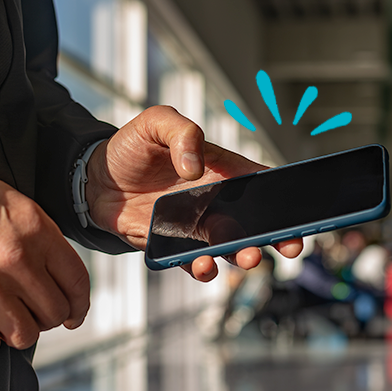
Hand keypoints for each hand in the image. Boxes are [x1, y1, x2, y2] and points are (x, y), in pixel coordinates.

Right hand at [0, 157, 90, 354]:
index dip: (80, 304)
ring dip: (18, 331)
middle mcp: (17, 263)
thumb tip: (57, 270)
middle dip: (48, 317)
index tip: (75, 313)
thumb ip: (40, 236)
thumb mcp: (12, 202)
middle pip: (55, 312)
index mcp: (37, 233)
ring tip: (6, 318)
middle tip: (33, 311)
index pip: (77, 282)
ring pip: (25, 335)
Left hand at [85, 105, 302, 281]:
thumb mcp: (156, 122)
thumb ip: (182, 133)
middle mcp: (214, 201)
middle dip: (275, 236)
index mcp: (220, 169)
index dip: (285, 197)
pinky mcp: (174, 245)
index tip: (298, 211)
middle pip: (254, 222)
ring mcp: (196, 226)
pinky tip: (204, 266)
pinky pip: (194, 262)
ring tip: (245, 258)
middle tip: (287, 245)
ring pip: (229, 247)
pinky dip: (203, 269)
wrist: (93, 178)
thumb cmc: (130, 147)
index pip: (261, 183)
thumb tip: (195, 167)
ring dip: (242, 255)